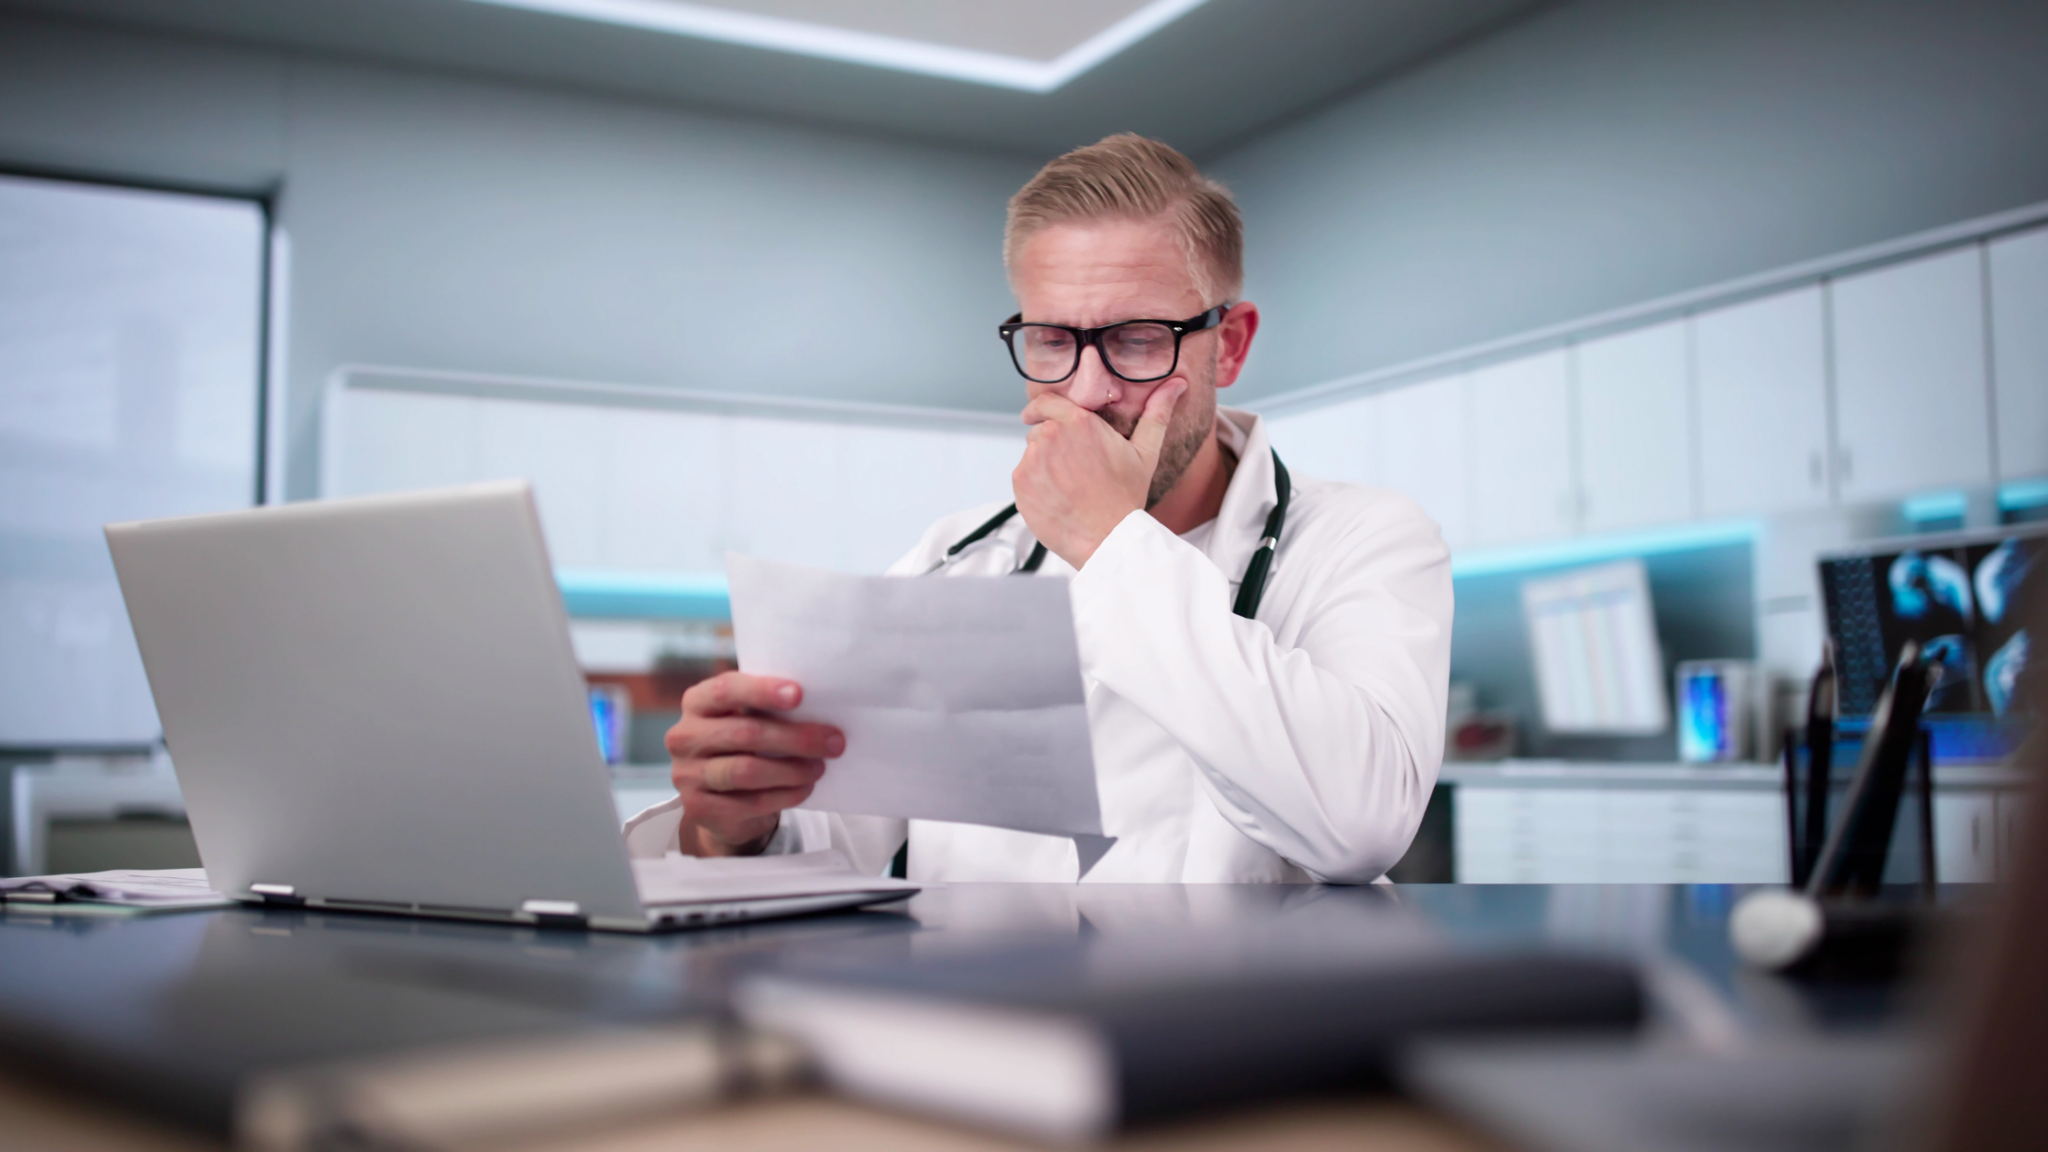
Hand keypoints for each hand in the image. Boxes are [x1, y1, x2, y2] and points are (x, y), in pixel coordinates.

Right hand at [664, 672, 843, 855]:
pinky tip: (805, 788)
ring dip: (792, 770)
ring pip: (747, 771)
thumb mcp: (748, 720)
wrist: (721, 800)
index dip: (762, 691)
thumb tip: (821, 708)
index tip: (799, 694)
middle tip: (834, 741)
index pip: (726, 690)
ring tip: (819, 768)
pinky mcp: (698, 808)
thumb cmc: (743, 746)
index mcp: (697, 703)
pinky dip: (785, 795)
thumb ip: (768, 709)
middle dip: (796, 737)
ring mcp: (687, 774)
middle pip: (745, 733)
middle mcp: (684, 736)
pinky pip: (750, 802)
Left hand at [1013, 381, 1183, 567]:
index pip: (1045, 401)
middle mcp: (1051, 435)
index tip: (1035, 415)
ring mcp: (1032, 460)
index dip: (1040, 408)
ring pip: (1031, 454)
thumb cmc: (1126, 497)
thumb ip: (1156, 413)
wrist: (1108, 538)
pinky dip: (1034, 485)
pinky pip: (1023, 476)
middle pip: (1039, 430)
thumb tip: (1177, 385)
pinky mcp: (1021, 483)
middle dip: (1051, 443)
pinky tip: (1057, 497)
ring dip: (1043, 464)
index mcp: (1078, 421)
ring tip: (1068, 485)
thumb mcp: (1145, 452)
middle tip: (1072, 466)